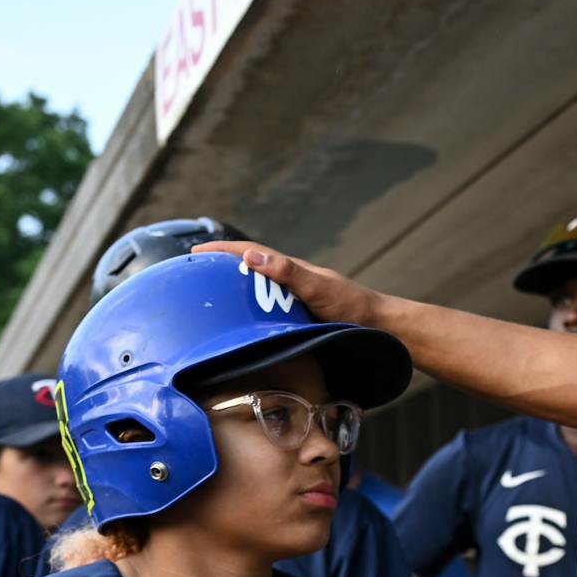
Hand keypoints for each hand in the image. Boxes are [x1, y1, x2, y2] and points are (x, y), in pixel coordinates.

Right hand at [194, 242, 383, 331]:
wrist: (381, 326)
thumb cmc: (352, 306)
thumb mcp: (318, 287)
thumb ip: (287, 272)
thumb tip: (250, 256)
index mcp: (292, 270)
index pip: (250, 253)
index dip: (222, 251)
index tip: (196, 250)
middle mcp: (292, 282)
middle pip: (250, 270)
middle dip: (222, 269)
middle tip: (195, 275)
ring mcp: (297, 299)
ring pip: (258, 291)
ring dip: (235, 291)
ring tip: (211, 300)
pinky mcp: (302, 317)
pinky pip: (268, 311)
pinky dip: (251, 312)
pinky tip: (245, 325)